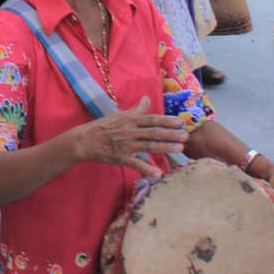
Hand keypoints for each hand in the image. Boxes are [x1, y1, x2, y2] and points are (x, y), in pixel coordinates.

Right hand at [74, 95, 188, 177]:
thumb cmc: (104, 126)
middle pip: (154, 132)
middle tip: (186, 136)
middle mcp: (131, 131)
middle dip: (171, 134)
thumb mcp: (120, 114)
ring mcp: (126, 145)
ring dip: (165, 147)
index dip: (167, 121)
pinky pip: (136, 164)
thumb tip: (147, 99)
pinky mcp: (121, 157)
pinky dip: (146, 169)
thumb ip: (137, 109)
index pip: (152, 119)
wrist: (86, 139)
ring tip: (179, 149)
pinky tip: (158, 174)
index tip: (181, 122)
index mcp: (131, 120)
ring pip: (149, 146)